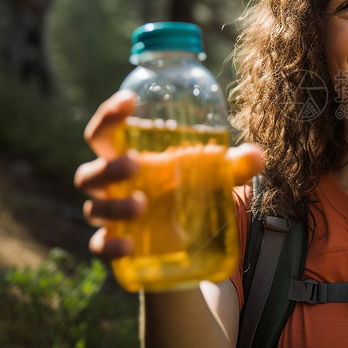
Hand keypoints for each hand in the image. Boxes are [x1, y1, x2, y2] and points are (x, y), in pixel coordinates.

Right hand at [74, 91, 263, 260]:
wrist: (188, 238)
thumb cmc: (190, 189)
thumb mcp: (213, 175)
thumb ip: (233, 163)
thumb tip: (257, 156)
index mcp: (127, 156)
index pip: (105, 133)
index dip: (109, 115)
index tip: (129, 100)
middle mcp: (112, 186)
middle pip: (90, 172)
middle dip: (108, 167)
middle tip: (135, 164)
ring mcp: (111, 217)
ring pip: (94, 209)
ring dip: (113, 206)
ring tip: (141, 204)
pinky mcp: (116, 245)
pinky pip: (100, 247)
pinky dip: (109, 246)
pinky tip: (128, 246)